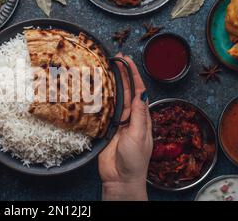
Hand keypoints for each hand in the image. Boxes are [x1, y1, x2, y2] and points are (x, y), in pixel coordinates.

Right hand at [99, 54, 152, 200]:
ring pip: (114, 98)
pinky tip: (96, 90)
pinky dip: (100, 99)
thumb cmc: (134, 161)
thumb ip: (139, 114)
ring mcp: (117, 122)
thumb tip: (141, 93)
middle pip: (126, 91)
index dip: (133, 75)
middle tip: (116, 59)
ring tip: (106, 69)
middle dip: (123, 74)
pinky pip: (103, 111)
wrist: (121, 179)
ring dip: (112, 84)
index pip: (138, 91)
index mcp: (142, 117)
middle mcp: (130, 117)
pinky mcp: (105, 129)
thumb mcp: (139, 135)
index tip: (127, 61)